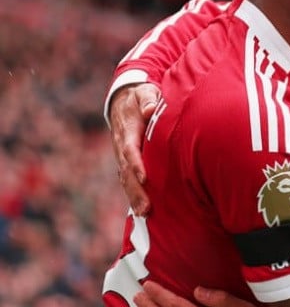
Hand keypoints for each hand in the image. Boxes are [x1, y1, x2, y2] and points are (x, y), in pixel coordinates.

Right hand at [109, 83, 159, 214]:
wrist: (123, 100)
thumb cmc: (140, 97)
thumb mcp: (144, 93)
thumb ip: (148, 100)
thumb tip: (150, 108)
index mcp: (127, 130)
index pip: (130, 149)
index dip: (136, 164)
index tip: (145, 178)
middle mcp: (121, 145)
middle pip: (126, 171)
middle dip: (135, 190)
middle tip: (146, 207)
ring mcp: (121, 155)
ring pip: (125, 178)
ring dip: (134, 196)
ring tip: (144, 214)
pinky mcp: (125, 161)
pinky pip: (127, 179)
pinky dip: (133, 194)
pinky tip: (142, 210)